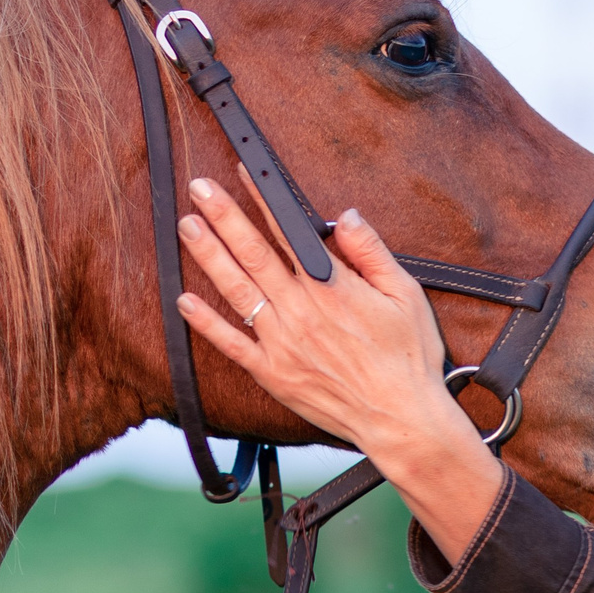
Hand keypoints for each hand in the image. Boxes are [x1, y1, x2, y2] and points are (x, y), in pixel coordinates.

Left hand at [175, 173, 504, 561]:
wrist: (401, 420)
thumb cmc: (408, 358)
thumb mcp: (404, 294)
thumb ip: (371, 252)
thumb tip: (345, 216)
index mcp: (331, 286)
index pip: (288, 231)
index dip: (263, 198)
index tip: (245, 173)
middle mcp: (300, 310)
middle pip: (252, 254)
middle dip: (223, 217)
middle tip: (199, 189)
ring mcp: (281, 343)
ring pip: (236, 291)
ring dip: (208, 256)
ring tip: (187, 227)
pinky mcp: (273, 373)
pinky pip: (232, 345)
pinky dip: (206, 323)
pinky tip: (185, 301)